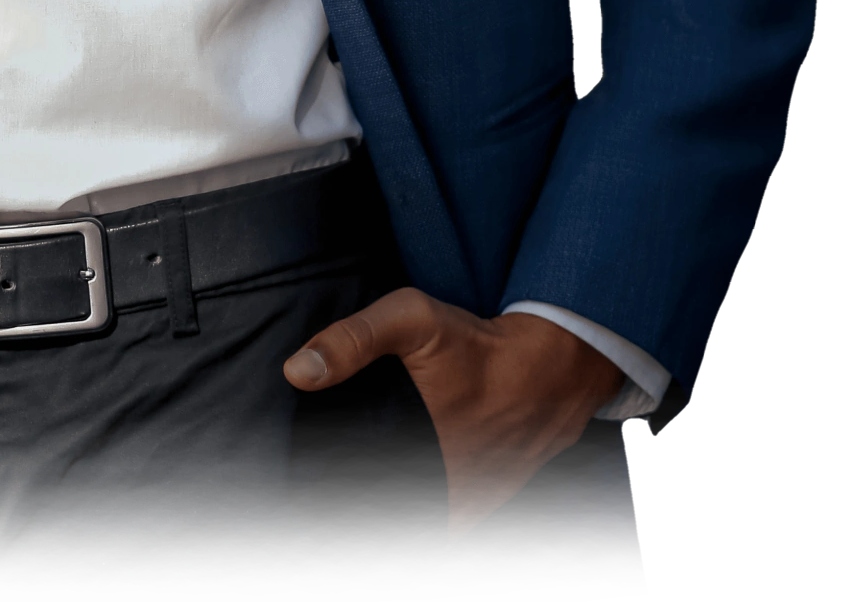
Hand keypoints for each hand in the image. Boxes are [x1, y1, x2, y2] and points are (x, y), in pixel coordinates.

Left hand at [283, 288, 624, 547]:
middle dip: (347, 502)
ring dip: (382, 512)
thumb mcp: (414, 319)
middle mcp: (436, 492)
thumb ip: (355, 339)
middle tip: (322, 478)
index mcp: (413, 452)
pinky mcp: (475, 511)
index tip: (304, 470)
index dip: (323, 485)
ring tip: (353, 489)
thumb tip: (296, 371)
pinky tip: (397, 491)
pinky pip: (435, 527)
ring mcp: (459, 509)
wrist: (551, 374)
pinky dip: (414, 514)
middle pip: (374, 514)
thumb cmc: (478, 347)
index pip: (350, 490)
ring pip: (405, 526)